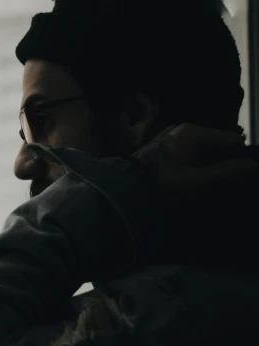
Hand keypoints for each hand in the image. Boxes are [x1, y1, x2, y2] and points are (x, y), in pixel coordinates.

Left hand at [133, 123, 256, 204]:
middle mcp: (182, 130)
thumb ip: (229, 172)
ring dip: (205, 168)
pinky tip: (187, 184)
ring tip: (203, 188)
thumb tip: (253, 166)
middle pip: (215, 146)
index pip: (232, 140)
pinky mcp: (156, 151)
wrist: (121, 193)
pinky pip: (183, 156)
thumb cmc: (163, 187)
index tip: (237, 179)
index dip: (239, 159)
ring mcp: (167, 139)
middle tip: (219, 187)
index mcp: (195, 132)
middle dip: (221, 164)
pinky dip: (190, 168)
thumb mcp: (199, 182)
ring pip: (199, 152)